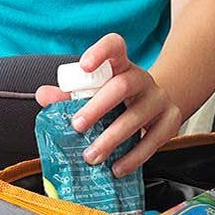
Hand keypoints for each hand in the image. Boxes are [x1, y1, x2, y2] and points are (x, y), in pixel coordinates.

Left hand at [34, 33, 182, 175]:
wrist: (158, 106)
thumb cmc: (117, 100)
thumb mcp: (95, 92)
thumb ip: (68, 94)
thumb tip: (43, 95)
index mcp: (120, 65)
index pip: (114, 46)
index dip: (100, 52)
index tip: (84, 65)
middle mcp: (141, 78)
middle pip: (122, 85)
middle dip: (98, 106)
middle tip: (77, 126)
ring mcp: (158, 98)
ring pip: (137, 116)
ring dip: (112, 138)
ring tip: (92, 156)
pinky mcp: (171, 120)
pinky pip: (153, 140)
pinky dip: (134, 157)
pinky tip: (117, 168)